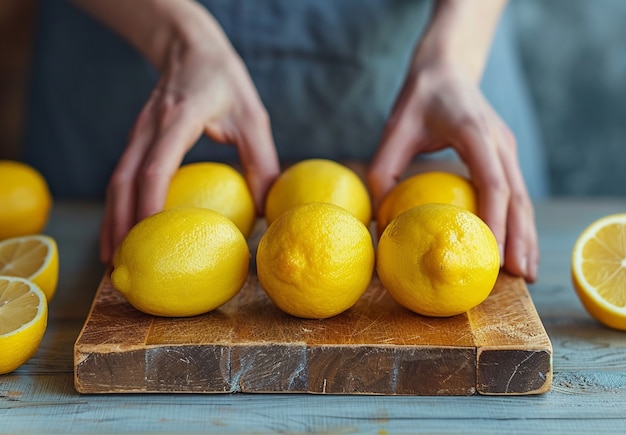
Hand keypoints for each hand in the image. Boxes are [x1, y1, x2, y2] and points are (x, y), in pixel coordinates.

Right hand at [99, 18, 278, 263]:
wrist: (190, 49)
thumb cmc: (225, 82)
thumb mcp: (253, 117)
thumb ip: (262, 160)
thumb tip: (267, 209)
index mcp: (178, 119)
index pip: (155, 167)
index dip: (149, 204)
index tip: (149, 238)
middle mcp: (149, 127)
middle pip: (123, 181)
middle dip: (118, 224)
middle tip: (120, 263)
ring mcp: (138, 132)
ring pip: (115, 181)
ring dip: (111, 219)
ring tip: (112, 257)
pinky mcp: (136, 138)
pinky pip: (122, 176)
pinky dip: (118, 205)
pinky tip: (123, 228)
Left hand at [367, 61, 537, 281]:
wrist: (447, 70)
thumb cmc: (418, 100)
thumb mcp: (394, 130)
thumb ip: (383, 170)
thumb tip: (379, 220)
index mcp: (475, 132)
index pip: (493, 183)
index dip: (496, 221)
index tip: (495, 255)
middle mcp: (499, 141)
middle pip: (518, 196)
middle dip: (521, 238)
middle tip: (519, 277)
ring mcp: (506, 148)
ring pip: (523, 198)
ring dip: (527, 235)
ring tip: (528, 274)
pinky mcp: (505, 154)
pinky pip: (516, 192)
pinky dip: (519, 222)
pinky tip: (518, 247)